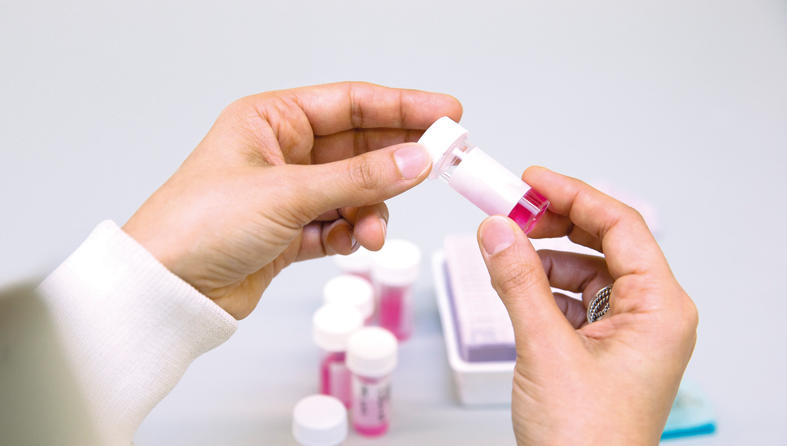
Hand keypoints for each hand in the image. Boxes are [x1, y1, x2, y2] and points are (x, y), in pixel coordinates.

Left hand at [124, 82, 460, 318]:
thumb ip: (358, 178)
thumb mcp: (287, 193)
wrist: (166, 289)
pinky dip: (351, 233)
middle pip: (359, 146)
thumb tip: (415, 159)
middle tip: (439, 164)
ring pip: (355, 191)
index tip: (444, 113)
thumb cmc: (198, 225)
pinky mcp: (291, 230)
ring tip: (371, 230)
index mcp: (271, 120)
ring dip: (371, 209)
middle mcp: (282, 152)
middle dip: (397, 160)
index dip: (402, 106)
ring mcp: (289, 192)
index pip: (351, 103)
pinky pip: (340, 223)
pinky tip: (349, 242)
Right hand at [477, 167, 697, 445]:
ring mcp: (626, 333)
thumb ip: (518, 282)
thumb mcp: (545, 350)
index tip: (532, 180)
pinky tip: (515, 283)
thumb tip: (497, 230)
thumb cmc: (587, 441)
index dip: (574, 195)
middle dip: (556, 223)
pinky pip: (573, 300)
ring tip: (504, 248)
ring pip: (585, 271)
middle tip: (511, 209)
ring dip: (544, 256)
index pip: (621, 227)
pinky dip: (542, 286)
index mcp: (659, 309)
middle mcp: (650, 316)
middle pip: (604, 244)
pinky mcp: (601, 349)